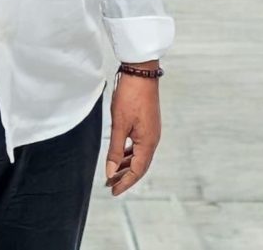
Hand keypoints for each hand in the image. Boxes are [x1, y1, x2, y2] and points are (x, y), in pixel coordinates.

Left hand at [105, 73, 161, 196]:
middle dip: (125, 176)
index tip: (113, 190)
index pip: (137, 171)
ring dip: (127, 164)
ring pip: (139, 155)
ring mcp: (151, 131)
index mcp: (148, 143)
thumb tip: (111, 172)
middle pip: (140, 165)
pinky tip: (120, 153)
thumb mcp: (119, 124)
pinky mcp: (147, 123)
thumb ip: (115, 150)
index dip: (125, 182)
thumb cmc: (130, 96)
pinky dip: (129, 152)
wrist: (140, 72)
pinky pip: (139, 145)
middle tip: (110, 184)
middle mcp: (153, 139)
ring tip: (113, 172)